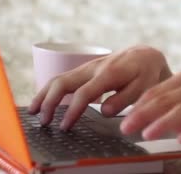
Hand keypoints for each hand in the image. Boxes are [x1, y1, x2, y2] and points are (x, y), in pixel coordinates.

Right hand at [28, 45, 171, 129]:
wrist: (145, 55)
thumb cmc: (146, 73)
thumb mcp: (144, 86)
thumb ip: (125, 99)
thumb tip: (104, 110)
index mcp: (108, 73)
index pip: (83, 93)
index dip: (72, 111)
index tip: (64, 127)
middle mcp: (93, 68)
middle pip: (62, 81)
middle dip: (49, 101)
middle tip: (43, 121)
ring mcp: (86, 67)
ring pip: (59, 78)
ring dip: (44, 95)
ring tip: (34, 112)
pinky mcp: (85, 70)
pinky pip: (63, 78)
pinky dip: (50, 90)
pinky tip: (43, 102)